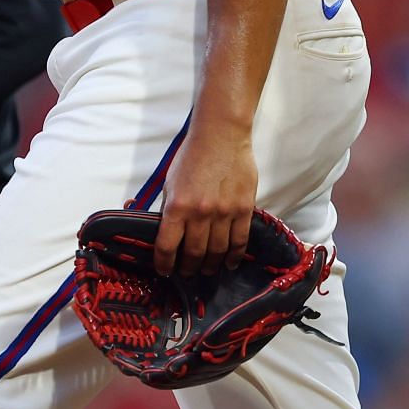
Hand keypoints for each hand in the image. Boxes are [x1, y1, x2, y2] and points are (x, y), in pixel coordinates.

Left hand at [154, 120, 257, 276]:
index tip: (165, 270)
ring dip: (211, 265)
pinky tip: (230, 263)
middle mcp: (200, 213)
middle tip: (188, 273)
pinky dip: (234, 257)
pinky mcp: (243, 209)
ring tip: (207, 270)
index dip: (164, 264)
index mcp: (177, 206)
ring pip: (217, 251)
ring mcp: (224, 213)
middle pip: (194, 254)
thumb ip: (171, 208)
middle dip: (189, 268)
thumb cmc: (193, 155)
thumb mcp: (171, 181)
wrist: (221, 135)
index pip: (167, 246)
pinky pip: (239, 241)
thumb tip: (169, 232)